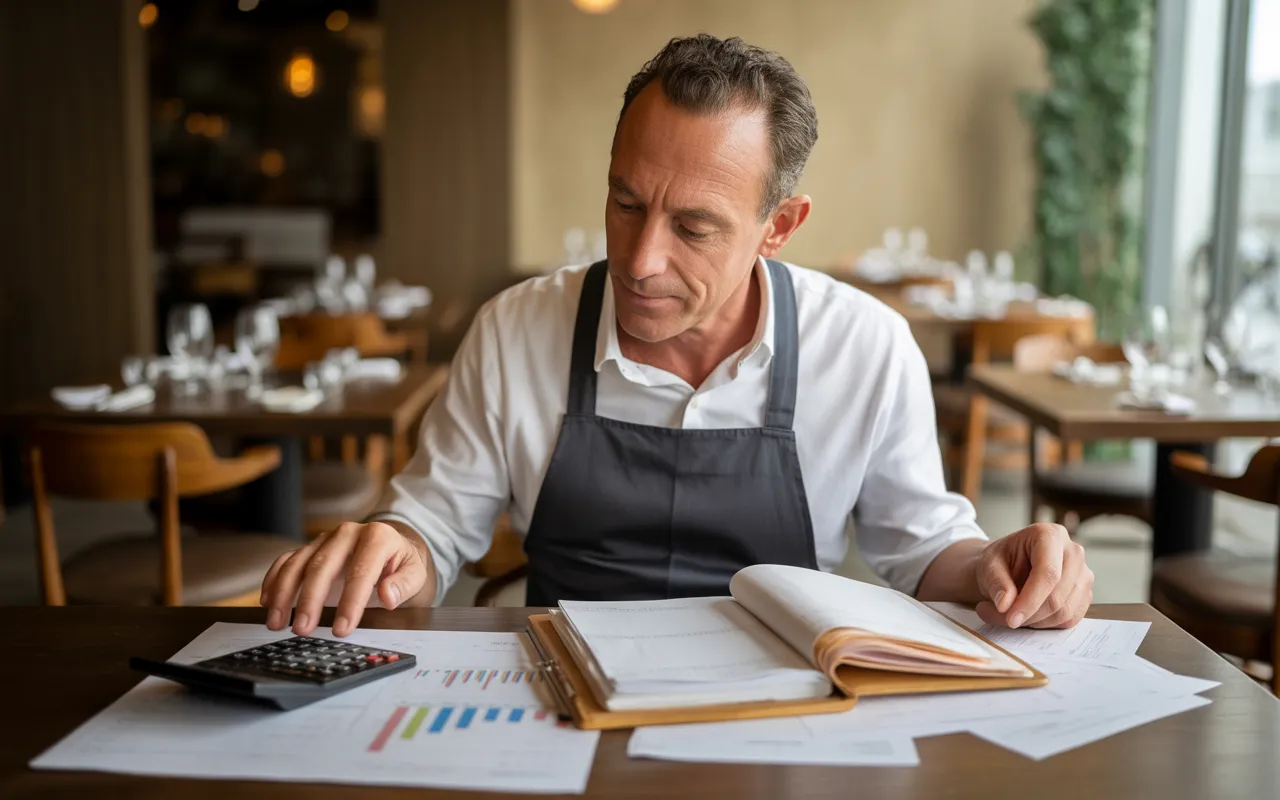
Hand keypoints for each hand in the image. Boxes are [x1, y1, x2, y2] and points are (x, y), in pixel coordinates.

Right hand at [259, 521, 434, 637]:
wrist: (393, 548)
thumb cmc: (402, 564)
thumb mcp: (415, 574)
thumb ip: (404, 584)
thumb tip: (388, 596)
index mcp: (377, 537)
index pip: (361, 570)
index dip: (351, 601)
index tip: (342, 629)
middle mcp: (347, 533)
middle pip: (323, 566)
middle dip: (310, 600)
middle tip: (301, 629)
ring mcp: (325, 539)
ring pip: (298, 563)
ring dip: (283, 594)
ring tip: (277, 623)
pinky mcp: (310, 548)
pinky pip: (286, 561)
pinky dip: (274, 580)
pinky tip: (267, 602)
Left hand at [974, 522, 1092, 628]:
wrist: (1008, 565)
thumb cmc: (1000, 561)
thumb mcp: (988, 566)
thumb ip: (996, 583)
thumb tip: (1005, 605)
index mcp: (1049, 535)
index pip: (1048, 573)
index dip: (1030, 600)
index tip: (1011, 619)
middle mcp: (1073, 551)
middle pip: (1058, 596)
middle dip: (1029, 614)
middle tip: (1003, 617)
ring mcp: (1083, 573)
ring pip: (1065, 612)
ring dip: (1035, 622)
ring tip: (1010, 614)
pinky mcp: (1084, 593)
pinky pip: (1070, 619)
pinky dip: (1046, 624)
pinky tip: (1028, 615)